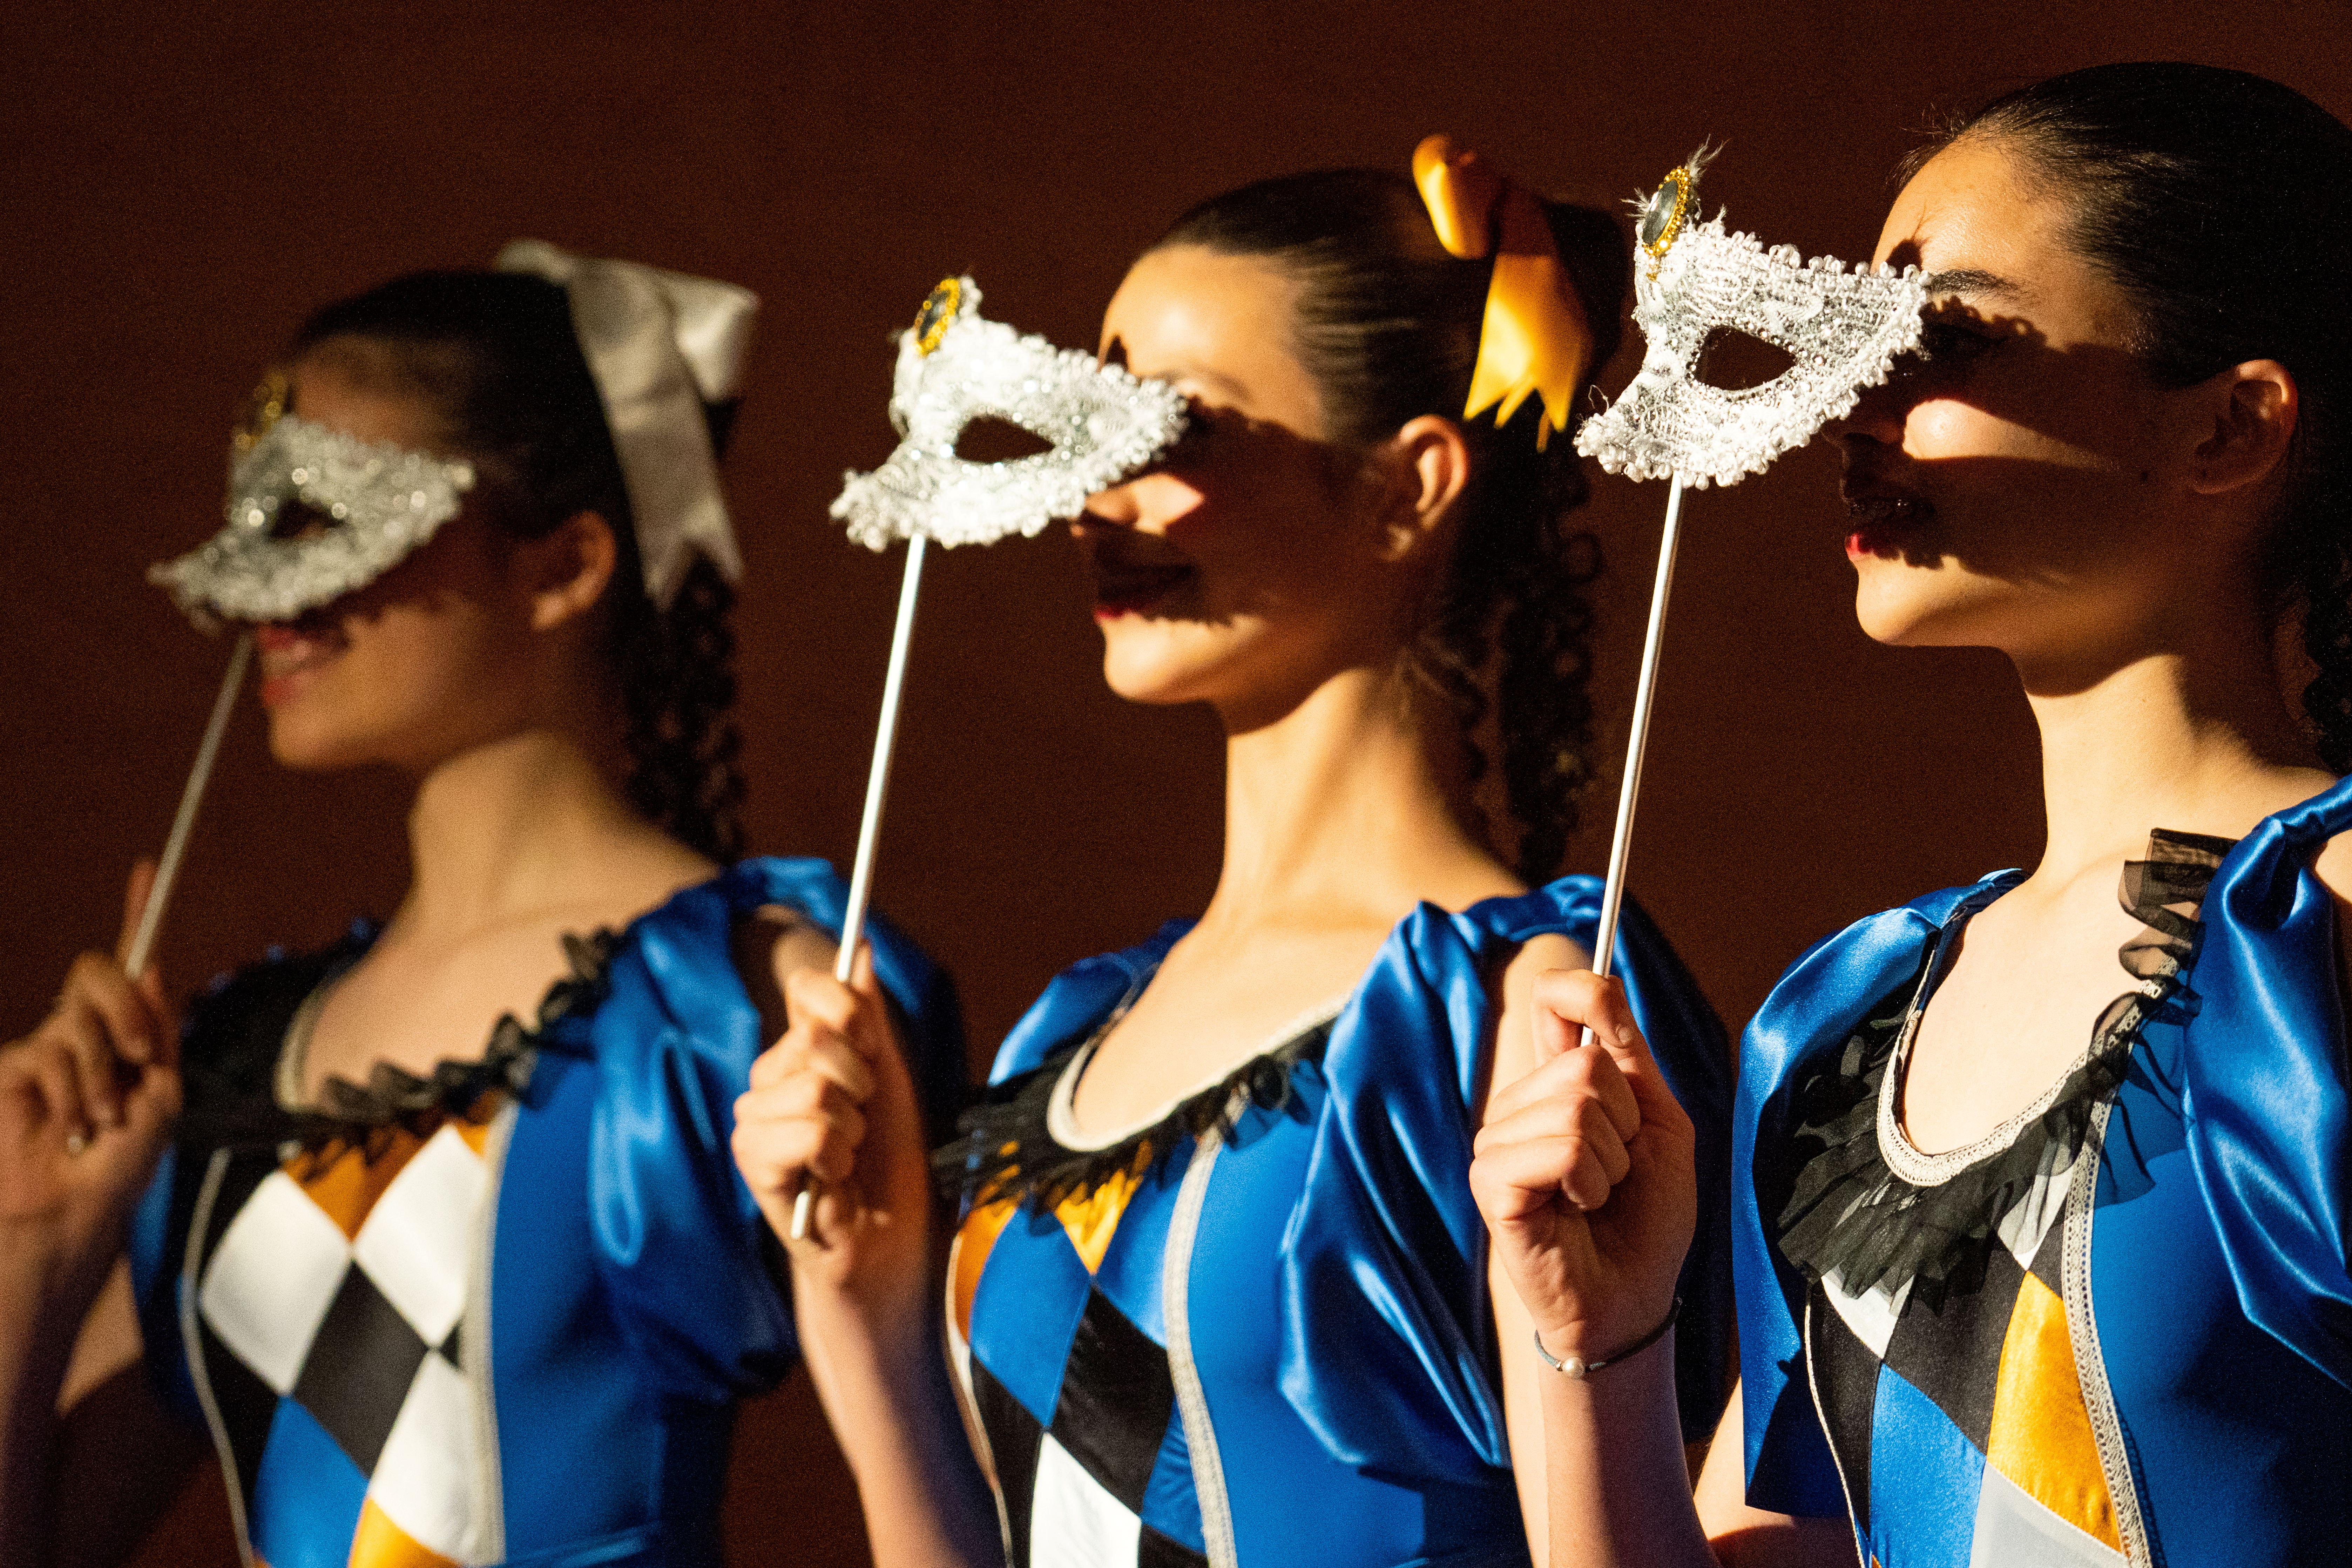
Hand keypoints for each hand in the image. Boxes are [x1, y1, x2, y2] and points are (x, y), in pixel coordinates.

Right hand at [0, 863, 182, 1294]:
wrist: (74, 1211)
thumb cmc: (118, 1166)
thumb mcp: (159, 1095)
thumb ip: (155, 1030)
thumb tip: (148, 969)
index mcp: (127, 1037)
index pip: (131, 968)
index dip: (139, 915)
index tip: (148, 869)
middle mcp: (86, 1034)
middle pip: (104, 973)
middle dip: (127, 1012)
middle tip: (138, 1060)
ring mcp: (45, 1048)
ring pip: (80, 1017)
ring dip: (102, 1073)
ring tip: (97, 1119)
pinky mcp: (12, 1067)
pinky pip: (50, 1051)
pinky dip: (70, 1091)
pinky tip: (66, 1127)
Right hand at [732, 946, 932, 1298]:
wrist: (887, 1238)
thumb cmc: (890, 1160)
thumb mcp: (890, 1078)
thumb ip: (870, 1016)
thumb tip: (859, 948)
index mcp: (798, 1051)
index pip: (809, 990)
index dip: (853, 1015)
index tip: (874, 1057)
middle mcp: (767, 1077)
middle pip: (816, 1036)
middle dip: (861, 1079)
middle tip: (864, 1120)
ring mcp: (754, 1119)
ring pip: (813, 1086)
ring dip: (852, 1125)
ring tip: (848, 1154)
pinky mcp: (753, 1161)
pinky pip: (808, 1131)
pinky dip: (837, 1157)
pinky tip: (832, 1178)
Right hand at [1470, 969, 1694, 1362]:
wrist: (1633, 1299)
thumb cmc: (1646, 1218)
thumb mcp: (1660, 1127)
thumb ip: (1631, 1058)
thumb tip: (1598, 984)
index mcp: (1557, 1084)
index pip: (1552, 1001)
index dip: (1581, 990)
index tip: (1608, 1015)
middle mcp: (1519, 1104)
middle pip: (1585, 1063)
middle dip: (1626, 1123)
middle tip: (1617, 1172)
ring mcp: (1497, 1142)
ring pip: (1573, 1108)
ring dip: (1610, 1162)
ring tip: (1596, 1196)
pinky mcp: (1491, 1183)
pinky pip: (1559, 1149)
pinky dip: (1587, 1183)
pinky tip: (1574, 1210)